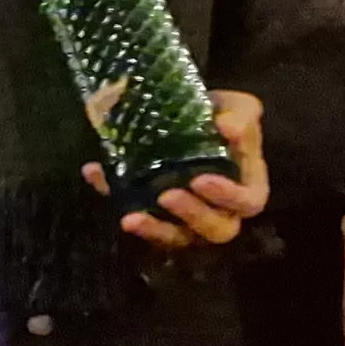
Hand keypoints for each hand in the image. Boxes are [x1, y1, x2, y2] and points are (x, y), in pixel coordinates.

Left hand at [88, 87, 270, 249]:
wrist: (190, 112)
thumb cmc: (223, 116)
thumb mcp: (239, 108)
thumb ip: (240, 117)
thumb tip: (227, 126)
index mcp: (246, 185)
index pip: (248, 202)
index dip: (227, 197)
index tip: (200, 180)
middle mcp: (220, 208)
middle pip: (216, 230)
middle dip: (192, 216)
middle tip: (166, 196)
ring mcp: (186, 216)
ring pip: (175, 237)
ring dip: (153, 231)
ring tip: (130, 218)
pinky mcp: (154, 211)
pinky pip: (137, 214)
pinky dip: (114, 197)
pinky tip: (96, 172)